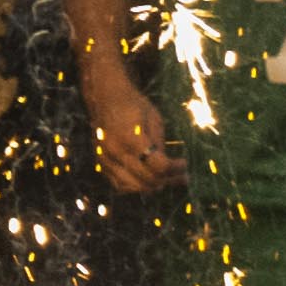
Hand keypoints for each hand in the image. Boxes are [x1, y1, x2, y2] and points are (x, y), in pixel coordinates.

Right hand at [84, 58, 176, 195]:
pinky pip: (120, 186)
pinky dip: (135, 186)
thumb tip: (170, 168)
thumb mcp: (154, 119)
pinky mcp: (101, 163)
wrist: (105, 98)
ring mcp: (105, 160)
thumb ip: (159, 145)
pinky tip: (147, 180)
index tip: (184, 163)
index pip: (158, 166)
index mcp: (131, 138)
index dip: (176, 169)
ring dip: (153, 186)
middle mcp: (115, 152)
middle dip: (168, 179)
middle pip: (147, 180)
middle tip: (181, 175)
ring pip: (134, 187)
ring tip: (166, 179)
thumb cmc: (133, 105)